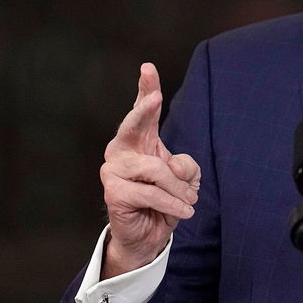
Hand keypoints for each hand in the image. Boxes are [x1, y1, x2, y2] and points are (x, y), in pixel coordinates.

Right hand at [99, 63, 200, 278]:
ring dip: (179, 189)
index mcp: (141, 140)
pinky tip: (183, 212)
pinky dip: (173, 204)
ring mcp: (113, 170)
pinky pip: (152, 194)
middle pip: (134, 125)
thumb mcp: (186, 178)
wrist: (150, 235)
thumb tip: (172, 168)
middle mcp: (122, 150)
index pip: (144, 110)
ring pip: (156, 170)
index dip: (145, 88)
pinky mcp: (113, 193)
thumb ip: (185, 166)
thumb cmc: (167, 200)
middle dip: (145, 110)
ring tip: (189, 201)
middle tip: (155, 97)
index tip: (148, 68)